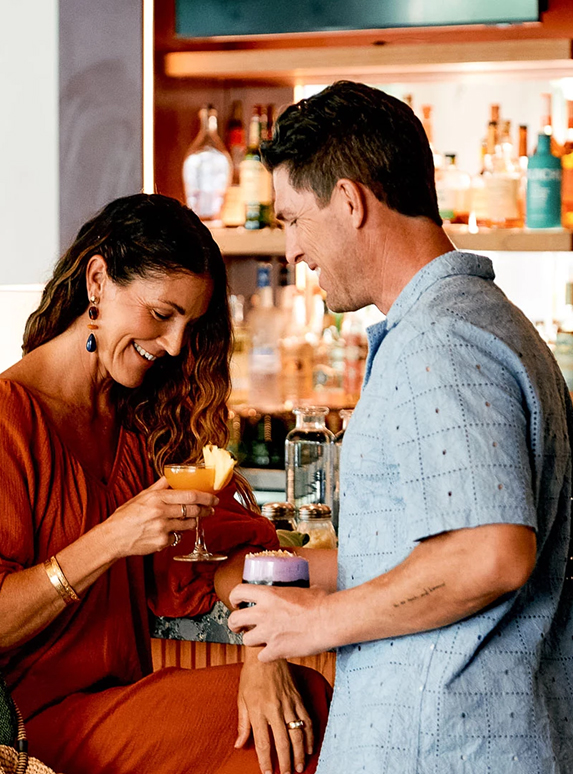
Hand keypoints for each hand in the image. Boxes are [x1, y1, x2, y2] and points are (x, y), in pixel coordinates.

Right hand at [104, 477, 217, 556]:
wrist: (112, 538)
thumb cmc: (125, 516)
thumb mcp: (141, 496)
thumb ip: (159, 486)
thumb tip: (171, 476)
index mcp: (157, 498)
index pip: (189, 495)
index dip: (206, 497)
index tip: (214, 498)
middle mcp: (161, 512)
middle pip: (193, 510)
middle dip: (206, 510)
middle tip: (211, 509)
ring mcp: (162, 528)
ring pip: (189, 524)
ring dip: (193, 522)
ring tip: (191, 519)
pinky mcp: (162, 542)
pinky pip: (177, 537)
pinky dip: (177, 533)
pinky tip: (169, 531)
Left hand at [228, 584, 328, 661]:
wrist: (330, 620)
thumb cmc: (322, 602)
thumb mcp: (305, 589)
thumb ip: (297, 591)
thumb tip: (307, 590)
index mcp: (269, 594)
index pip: (238, 592)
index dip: (235, 598)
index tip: (237, 603)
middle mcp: (264, 612)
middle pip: (234, 619)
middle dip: (235, 624)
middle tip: (240, 626)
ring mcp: (268, 632)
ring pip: (245, 640)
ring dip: (252, 640)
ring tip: (262, 640)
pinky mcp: (276, 650)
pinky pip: (261, 657)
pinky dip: (267, 656)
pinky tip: (275, 651)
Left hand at [236, 652, 312, 773]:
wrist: (266, 653)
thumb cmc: (251, 675)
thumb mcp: (241, 698)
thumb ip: (242, 723)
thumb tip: (239, 744)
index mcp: (258, 709)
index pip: (262, 742)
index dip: (265, 760)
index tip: (268, 773)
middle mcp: (275, 708)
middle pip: (283, 742)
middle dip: (286, 762)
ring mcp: (289, 703)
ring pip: (298, 733)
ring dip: (300, 753)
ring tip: (300, 767)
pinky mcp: (298, 698)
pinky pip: (307, 719)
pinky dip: (310, 735)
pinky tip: (310, 747)